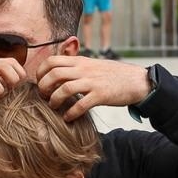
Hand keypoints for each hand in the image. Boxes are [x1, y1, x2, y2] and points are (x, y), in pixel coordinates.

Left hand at [36, 55, 152, 121]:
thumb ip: (75, 67)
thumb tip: (57, 73)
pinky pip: (81, 104)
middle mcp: (84, 69)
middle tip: (44, 97)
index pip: (51, 60)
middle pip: (54, 74)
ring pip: (64, 88)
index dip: (41, 72)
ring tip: (53, 107)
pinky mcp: (101, 95)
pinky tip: (68, 117)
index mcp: (80, 61)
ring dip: (55, 100)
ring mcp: (92, 82)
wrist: (137, 80)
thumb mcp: (92, 65)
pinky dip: (71, 112)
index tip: (40, 83)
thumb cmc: (113, 75)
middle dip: (44, 87)